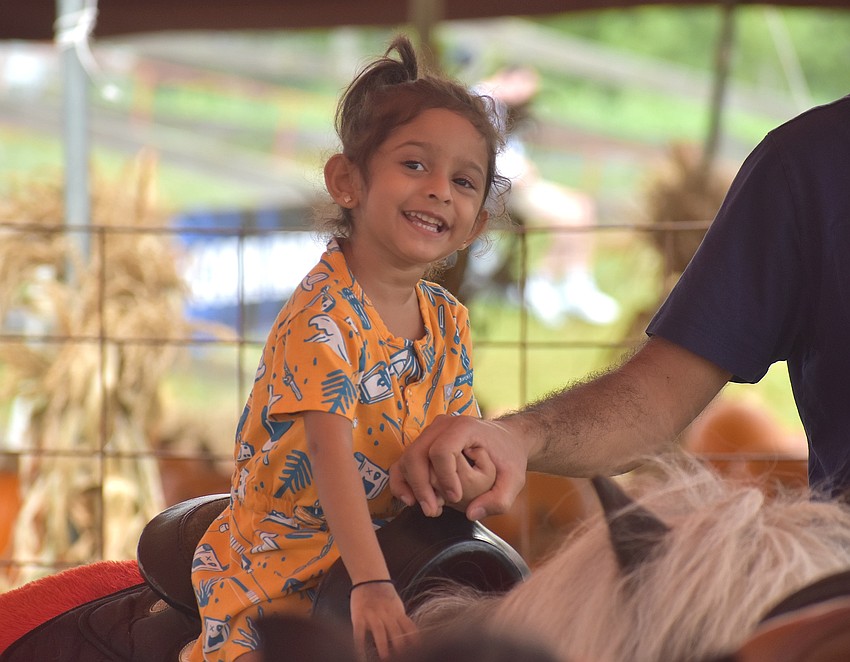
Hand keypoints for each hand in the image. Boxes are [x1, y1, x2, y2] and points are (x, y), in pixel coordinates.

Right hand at [349, 581, 416, 659]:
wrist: (370, 578)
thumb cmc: (385, 595)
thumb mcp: (397, 606)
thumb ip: (402, 621)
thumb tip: (410, 639)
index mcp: (398, 613)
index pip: (408, 628)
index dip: (413, 640)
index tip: (416, 651)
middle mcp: (387, 614)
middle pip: (395, 631)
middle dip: (398, 645)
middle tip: (401, 657)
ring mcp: (372, 615)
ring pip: (379, 631)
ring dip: (382, 644)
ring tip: (385, 657)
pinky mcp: (359, 616)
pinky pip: (359, 632)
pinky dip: (359, 644)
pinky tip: (361, 654)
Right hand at [391, 414, 528, 520]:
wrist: (506, 440)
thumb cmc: (509, 457)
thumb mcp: (515, 479)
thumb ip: (499, 499)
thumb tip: (472, 513)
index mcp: (464, 427)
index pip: (441, 450)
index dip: (445, 478)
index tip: (456, 498)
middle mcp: (442, 425)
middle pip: (417, 454)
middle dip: (421, 486)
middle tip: (434, 511)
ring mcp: (430, 432)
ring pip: (407, 458)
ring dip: (411, 486)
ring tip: (429, 508)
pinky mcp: (424, 443)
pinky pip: (404, 461)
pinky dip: (402, 481)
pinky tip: (410, 500)